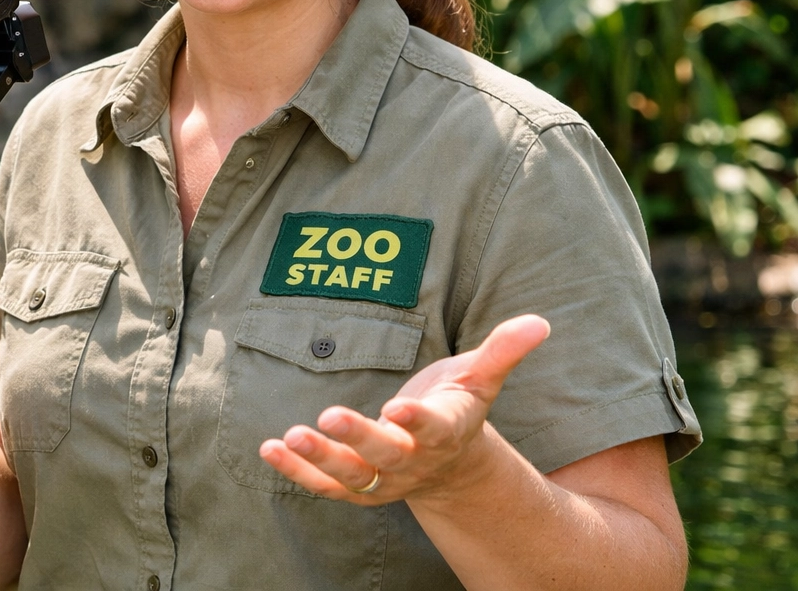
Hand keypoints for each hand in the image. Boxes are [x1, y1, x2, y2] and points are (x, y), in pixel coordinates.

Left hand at [259, 314, 550, 503]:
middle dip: (358, 438)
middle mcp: (412, 460)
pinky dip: (295, 470)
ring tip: (288, 436)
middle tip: (328, 415)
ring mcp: (380, 478)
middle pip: (385, 455)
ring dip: (318, 458)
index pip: (432, 428)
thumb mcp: (481, 379)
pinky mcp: (353, 485)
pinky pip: (322, 484)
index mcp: (444, 431)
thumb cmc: (457, 408)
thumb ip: (503, 351)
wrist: (447, 465)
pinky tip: (268, 448)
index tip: (399, 406)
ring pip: (349, 475)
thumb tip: (540, 322)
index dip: (417, 420)